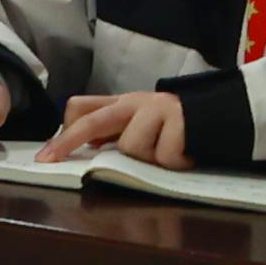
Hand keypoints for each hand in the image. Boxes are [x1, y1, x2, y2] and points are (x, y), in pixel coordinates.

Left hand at [43, 90, 187, 169]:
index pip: (83, 108)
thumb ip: (113, 130)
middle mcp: (136, 102)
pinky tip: (184, 154)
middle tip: (50, 159)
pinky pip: (164, 156)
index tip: (47, 155)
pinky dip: (174, 162)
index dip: (64, 132)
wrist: (218, 117)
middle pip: (94, 121)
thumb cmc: (172, 126)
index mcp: (121, 103)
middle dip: (69, 141)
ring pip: (132, 146)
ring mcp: (158, 110)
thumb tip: (83, 144)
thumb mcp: (139, 123)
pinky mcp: (182, 124)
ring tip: (165, 152)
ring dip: (148, 158)